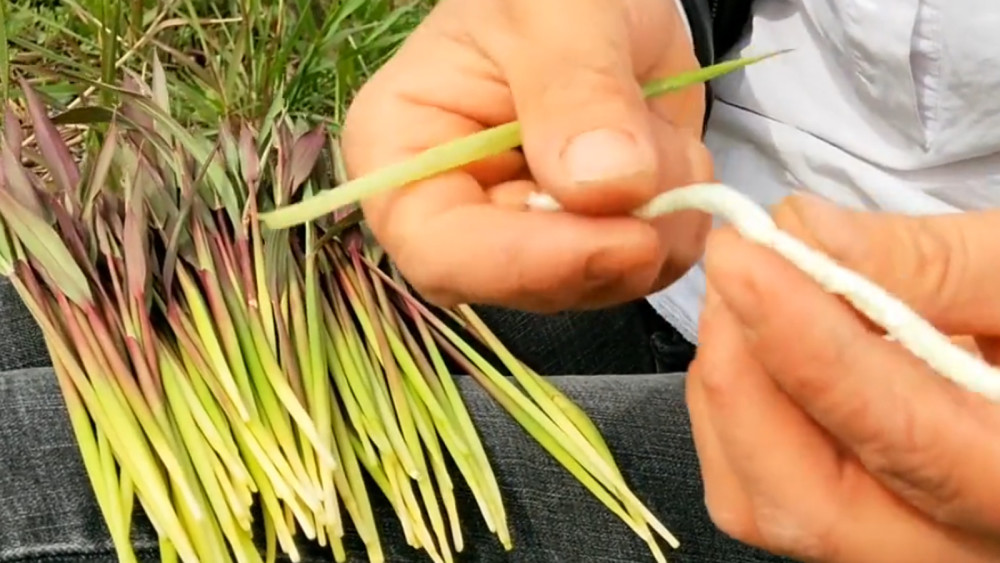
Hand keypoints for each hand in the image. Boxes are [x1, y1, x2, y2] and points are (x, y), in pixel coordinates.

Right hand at [340, 0, 712, 311]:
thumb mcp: (558, 13)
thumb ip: (574, 90)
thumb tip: (601, 186)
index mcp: (404, 152)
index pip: (437, 250)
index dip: (524, 263)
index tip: (619, 239)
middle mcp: (455, 211)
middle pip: (519, 284)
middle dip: (605, 242)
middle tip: (664, 174)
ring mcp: (525, 236)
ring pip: (590, 284)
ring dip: (653, 224)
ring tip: (659, 135)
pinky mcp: (584, 243)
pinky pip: (639, 272)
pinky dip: (676, 225)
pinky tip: (671, 159)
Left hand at [687, 194, 999, 561]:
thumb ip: (934, 263)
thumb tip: (800, 233)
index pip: (902, 434)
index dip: (807, 345)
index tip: (743, 258)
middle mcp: (955, 547)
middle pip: (808, 508)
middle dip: (743, 379)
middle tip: (735, 268)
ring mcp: (895, 544)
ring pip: (763, 506)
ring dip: (727, 390)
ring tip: (745, 292)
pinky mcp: (850, 521)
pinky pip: (756, 490)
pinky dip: (731, 412)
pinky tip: (755, 341)